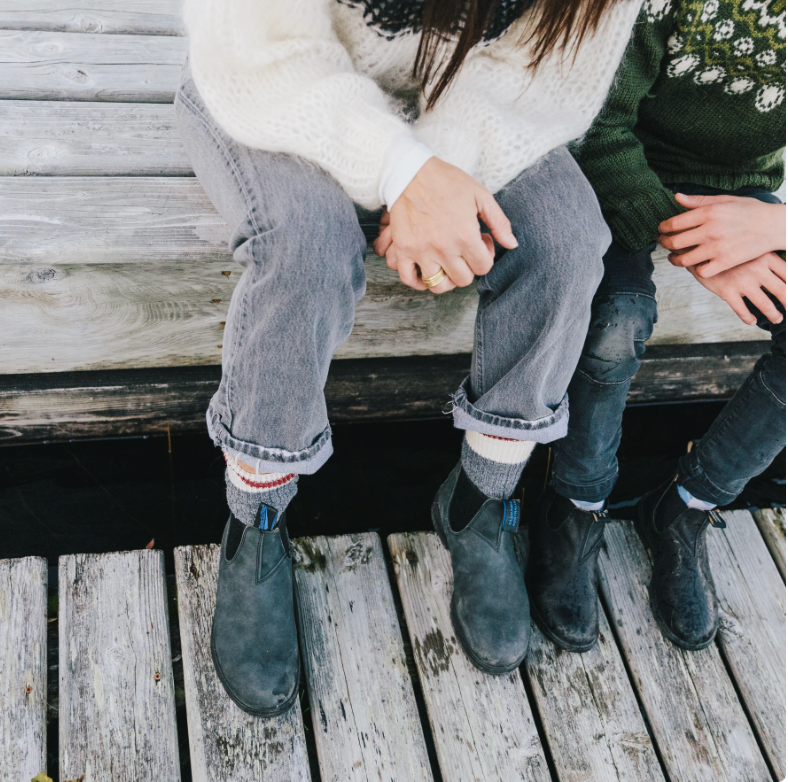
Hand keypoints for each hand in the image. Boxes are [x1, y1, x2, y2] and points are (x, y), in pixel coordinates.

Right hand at [373, 157, 517, 294]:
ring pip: (439, 286)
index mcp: (465, 236)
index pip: (483, 267)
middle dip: (468, 268)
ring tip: (447, 265)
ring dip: (446, 279)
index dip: (486, 256)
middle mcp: (444, 248)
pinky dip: (418, 281)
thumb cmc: (447, 181)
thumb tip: (512, 244)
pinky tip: (426, 272)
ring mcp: (422, 251)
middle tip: (464, 251)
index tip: (480, 242)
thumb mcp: (480, 195)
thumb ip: (499, 222)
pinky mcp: (404, 250)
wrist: (410, 172)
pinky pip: (409, 279)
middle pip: (463, 280)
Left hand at [659, 194, 785, 276]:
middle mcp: (710, 230)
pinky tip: (696, 265)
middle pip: (674, 242)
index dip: (662, 228)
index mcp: (708, 212)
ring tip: (674, 257)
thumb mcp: (725, 200)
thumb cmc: (750, 211)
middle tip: (663, 243)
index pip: (674, 223)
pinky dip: (696, 270)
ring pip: (684, 260)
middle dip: (664, 243)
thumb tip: (676, 196)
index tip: (661, 230)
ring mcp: (717, 248)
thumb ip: (699, 200)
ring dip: (675, 260)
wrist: (774, 226)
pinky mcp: (725, 262)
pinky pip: (701, 271)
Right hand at [687, 252, 785, 324]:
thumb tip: (781, 272)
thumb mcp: (748, 246)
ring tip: (777, 318)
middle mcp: (756, 269)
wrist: (697, 249)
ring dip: (773, 314)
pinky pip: (741, 310)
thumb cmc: (725, 248)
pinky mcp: (726, 291)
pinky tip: (752, 320)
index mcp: (765, 256)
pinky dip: (748, 318)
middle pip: (781, 291)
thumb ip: (765, 257)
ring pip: (764, 304)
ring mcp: (741, 282)